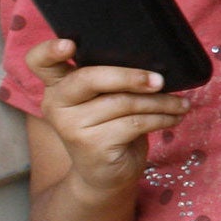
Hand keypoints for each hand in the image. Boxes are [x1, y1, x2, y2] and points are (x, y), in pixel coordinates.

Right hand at [27, 38, 187, 188]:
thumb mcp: (105, 100)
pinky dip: (160, 119)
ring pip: (122, 102)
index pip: (40, 62)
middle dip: (129, 76)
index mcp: (57, 85)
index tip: (70, 45)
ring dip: (159, 102)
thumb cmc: (110, 127)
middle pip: (90, 78)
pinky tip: (174, 118)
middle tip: (160, 80)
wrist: (105, 175)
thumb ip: (112, 80)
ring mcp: (71, 126)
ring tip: (180, 104)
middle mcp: (57, 103)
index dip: (50, 50)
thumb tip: (153, 64)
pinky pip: (134, 123)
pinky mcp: (92, 145)